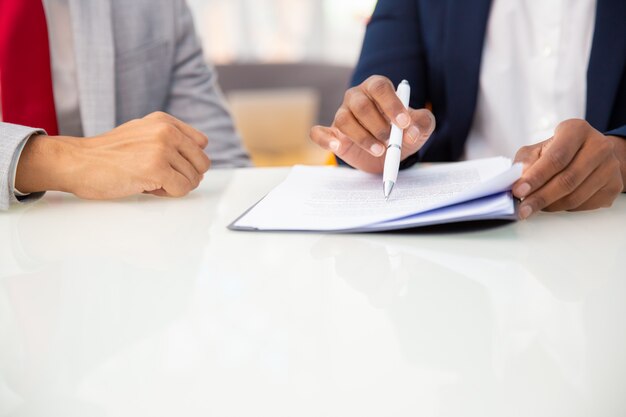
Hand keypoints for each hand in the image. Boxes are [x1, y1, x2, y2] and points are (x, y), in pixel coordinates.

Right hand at [16, 112, 210, 198]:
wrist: (77, 162)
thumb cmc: (106, 154)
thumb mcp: (142, 134)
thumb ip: (170, 140)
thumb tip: (198, 163)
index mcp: (164, 121)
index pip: (201, 143)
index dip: (187, 160)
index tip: (168, 164)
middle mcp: (166, 131)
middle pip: (202, 163)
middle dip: (185, 175)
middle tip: (160, 177)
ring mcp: (162, 149)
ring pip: (193, 179)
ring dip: (174, 186)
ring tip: (148, 179)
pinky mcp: (157, 169)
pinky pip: (182, 189)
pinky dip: (168, 194)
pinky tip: (148, 187)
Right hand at [310, 75, 435, 172]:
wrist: (388, 153)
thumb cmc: (402, 132)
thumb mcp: (419, 127)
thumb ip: (421, 123)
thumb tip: (410, 131)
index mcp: (377, 88)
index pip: (380, 88)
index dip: (391, 104)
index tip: (403, 124)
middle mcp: (356, 97)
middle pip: (361, 105)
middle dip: (378, 126)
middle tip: (391, 142)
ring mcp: (341, 115)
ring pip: (344, 120)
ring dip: (363, 138)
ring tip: (379, 150)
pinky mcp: (331, 134)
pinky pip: (319, 133)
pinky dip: (326, 140)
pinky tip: (338, 146)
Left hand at [512, 119, 624, 218]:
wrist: (592, 156)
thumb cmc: (558, 151)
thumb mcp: (537, 149)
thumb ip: (525, 162)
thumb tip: (517, 181)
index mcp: (576, 130)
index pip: (556, 157)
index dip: (536, 177)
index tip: (518, 191)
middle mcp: (599, 145)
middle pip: (567, 180)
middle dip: (540, 197)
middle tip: (523, 209)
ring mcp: (610, 166)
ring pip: (576, 196)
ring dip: (550, 206)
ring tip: (534, 207)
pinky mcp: (614, 185)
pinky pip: (585, 205)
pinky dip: (564, 208)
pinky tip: (553, 204)